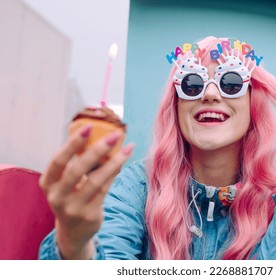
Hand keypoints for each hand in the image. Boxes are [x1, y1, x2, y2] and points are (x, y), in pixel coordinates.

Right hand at [39, 125, 133, 258]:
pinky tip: (124, 160)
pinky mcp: (89, 215)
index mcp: (48, 183)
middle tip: (114, 135)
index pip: (58, 160)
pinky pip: (105, 190)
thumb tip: (102, 135)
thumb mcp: (67, 182)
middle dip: (97, 150)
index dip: (73, 143)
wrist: (73, 232)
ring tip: (128, 148)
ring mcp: (73, 208)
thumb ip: (78, 162)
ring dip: (114, 162)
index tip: (89, 127)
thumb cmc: (72, 196)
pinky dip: (115, 174)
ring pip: (96, 181)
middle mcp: (57, 196)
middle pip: (77, 170)